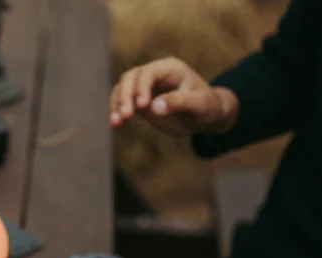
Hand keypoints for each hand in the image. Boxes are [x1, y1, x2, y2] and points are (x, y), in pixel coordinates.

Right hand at [108, 57, 238, 135]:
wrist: (206, 116)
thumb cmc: (207, 107)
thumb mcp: (199, 104)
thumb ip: (179, 103)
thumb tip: (154, 107)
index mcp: (170, 68)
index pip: (148, 72)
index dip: (141, 87)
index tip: (141, 106)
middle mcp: (154, 74)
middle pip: (130, 78)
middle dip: (125, 96)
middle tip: (125, 116)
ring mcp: (144, 86)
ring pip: (122, 89)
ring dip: (116, 105)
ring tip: (116, 123)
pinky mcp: (139, 100)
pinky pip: (122, 102)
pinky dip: (115, 112)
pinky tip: (113, 125)